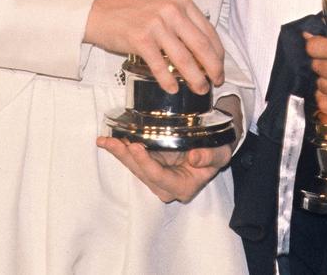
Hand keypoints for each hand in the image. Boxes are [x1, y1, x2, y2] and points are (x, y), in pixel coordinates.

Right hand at [84, 0, 223, 93]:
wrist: (100, 12)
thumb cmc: (133, 12)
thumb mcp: (163, 6)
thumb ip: (183, 21)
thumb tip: (205, 50)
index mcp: (181, 1)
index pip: (208, 30)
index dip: (217, 52)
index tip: (220, 66)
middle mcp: (171, 10)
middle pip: (201, 45)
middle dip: (213, 67)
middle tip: (217, 81)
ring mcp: (156, 24)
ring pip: (184, 58)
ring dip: (195, 78)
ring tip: (200, 89)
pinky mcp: (141, 39)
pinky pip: (160, 65)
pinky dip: (168, 80)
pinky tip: (173, 88)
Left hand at [96, 137, 231, 202]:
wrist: (216, 146)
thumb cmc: (219, 151)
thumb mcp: (220, 154)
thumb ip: (209, 157)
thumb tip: (194, 157)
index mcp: (183, 187)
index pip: (160, 177)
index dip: (146, 163)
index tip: (136, 147)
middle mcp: (166, 186)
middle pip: (142, 173)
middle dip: (126, 157)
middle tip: (112, 141)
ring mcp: (157, 175)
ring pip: (134, 166)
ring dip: (119, 152)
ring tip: (105, 140)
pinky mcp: (152, 164)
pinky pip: (134, 158)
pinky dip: (122, 148)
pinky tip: (109, 141)